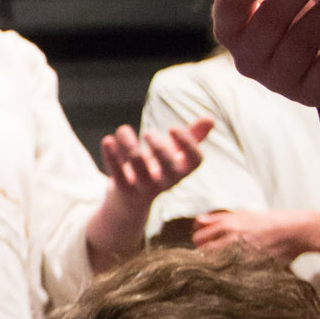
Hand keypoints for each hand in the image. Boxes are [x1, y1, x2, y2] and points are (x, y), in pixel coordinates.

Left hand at [98, 119, 212, 205]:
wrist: (130, 200)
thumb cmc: (157, 169)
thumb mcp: (175, 153)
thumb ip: (192, 136)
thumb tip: (210, 118)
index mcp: (181, 170)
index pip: (195, 161)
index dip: (188, 144)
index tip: (173, 127)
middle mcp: (166, 181)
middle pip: (169, 167)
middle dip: (160, 148)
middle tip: (148, 132)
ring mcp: (144, 187)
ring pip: (139, 168)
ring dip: (130, 146)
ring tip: (123, 130)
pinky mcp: (123, 189)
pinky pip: (117, 173)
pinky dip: (112, 156)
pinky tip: (108, 140)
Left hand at [191, 207, 319, 261]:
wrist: (298, 231)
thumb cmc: (269, 222)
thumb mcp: (244, 215)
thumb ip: (218, 218)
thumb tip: (197, 221)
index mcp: (228, 224)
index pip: (198, 238)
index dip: (201, 243)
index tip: (207, 246)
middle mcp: (232, 238)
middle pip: (203, 252)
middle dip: (205, 255)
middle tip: (216, 257)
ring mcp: (242, 253)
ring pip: (215, 265)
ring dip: (216, 266)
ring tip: (227, 264)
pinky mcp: (252, 266)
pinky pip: (231, 274)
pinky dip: (230, 273)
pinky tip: (238, 270)